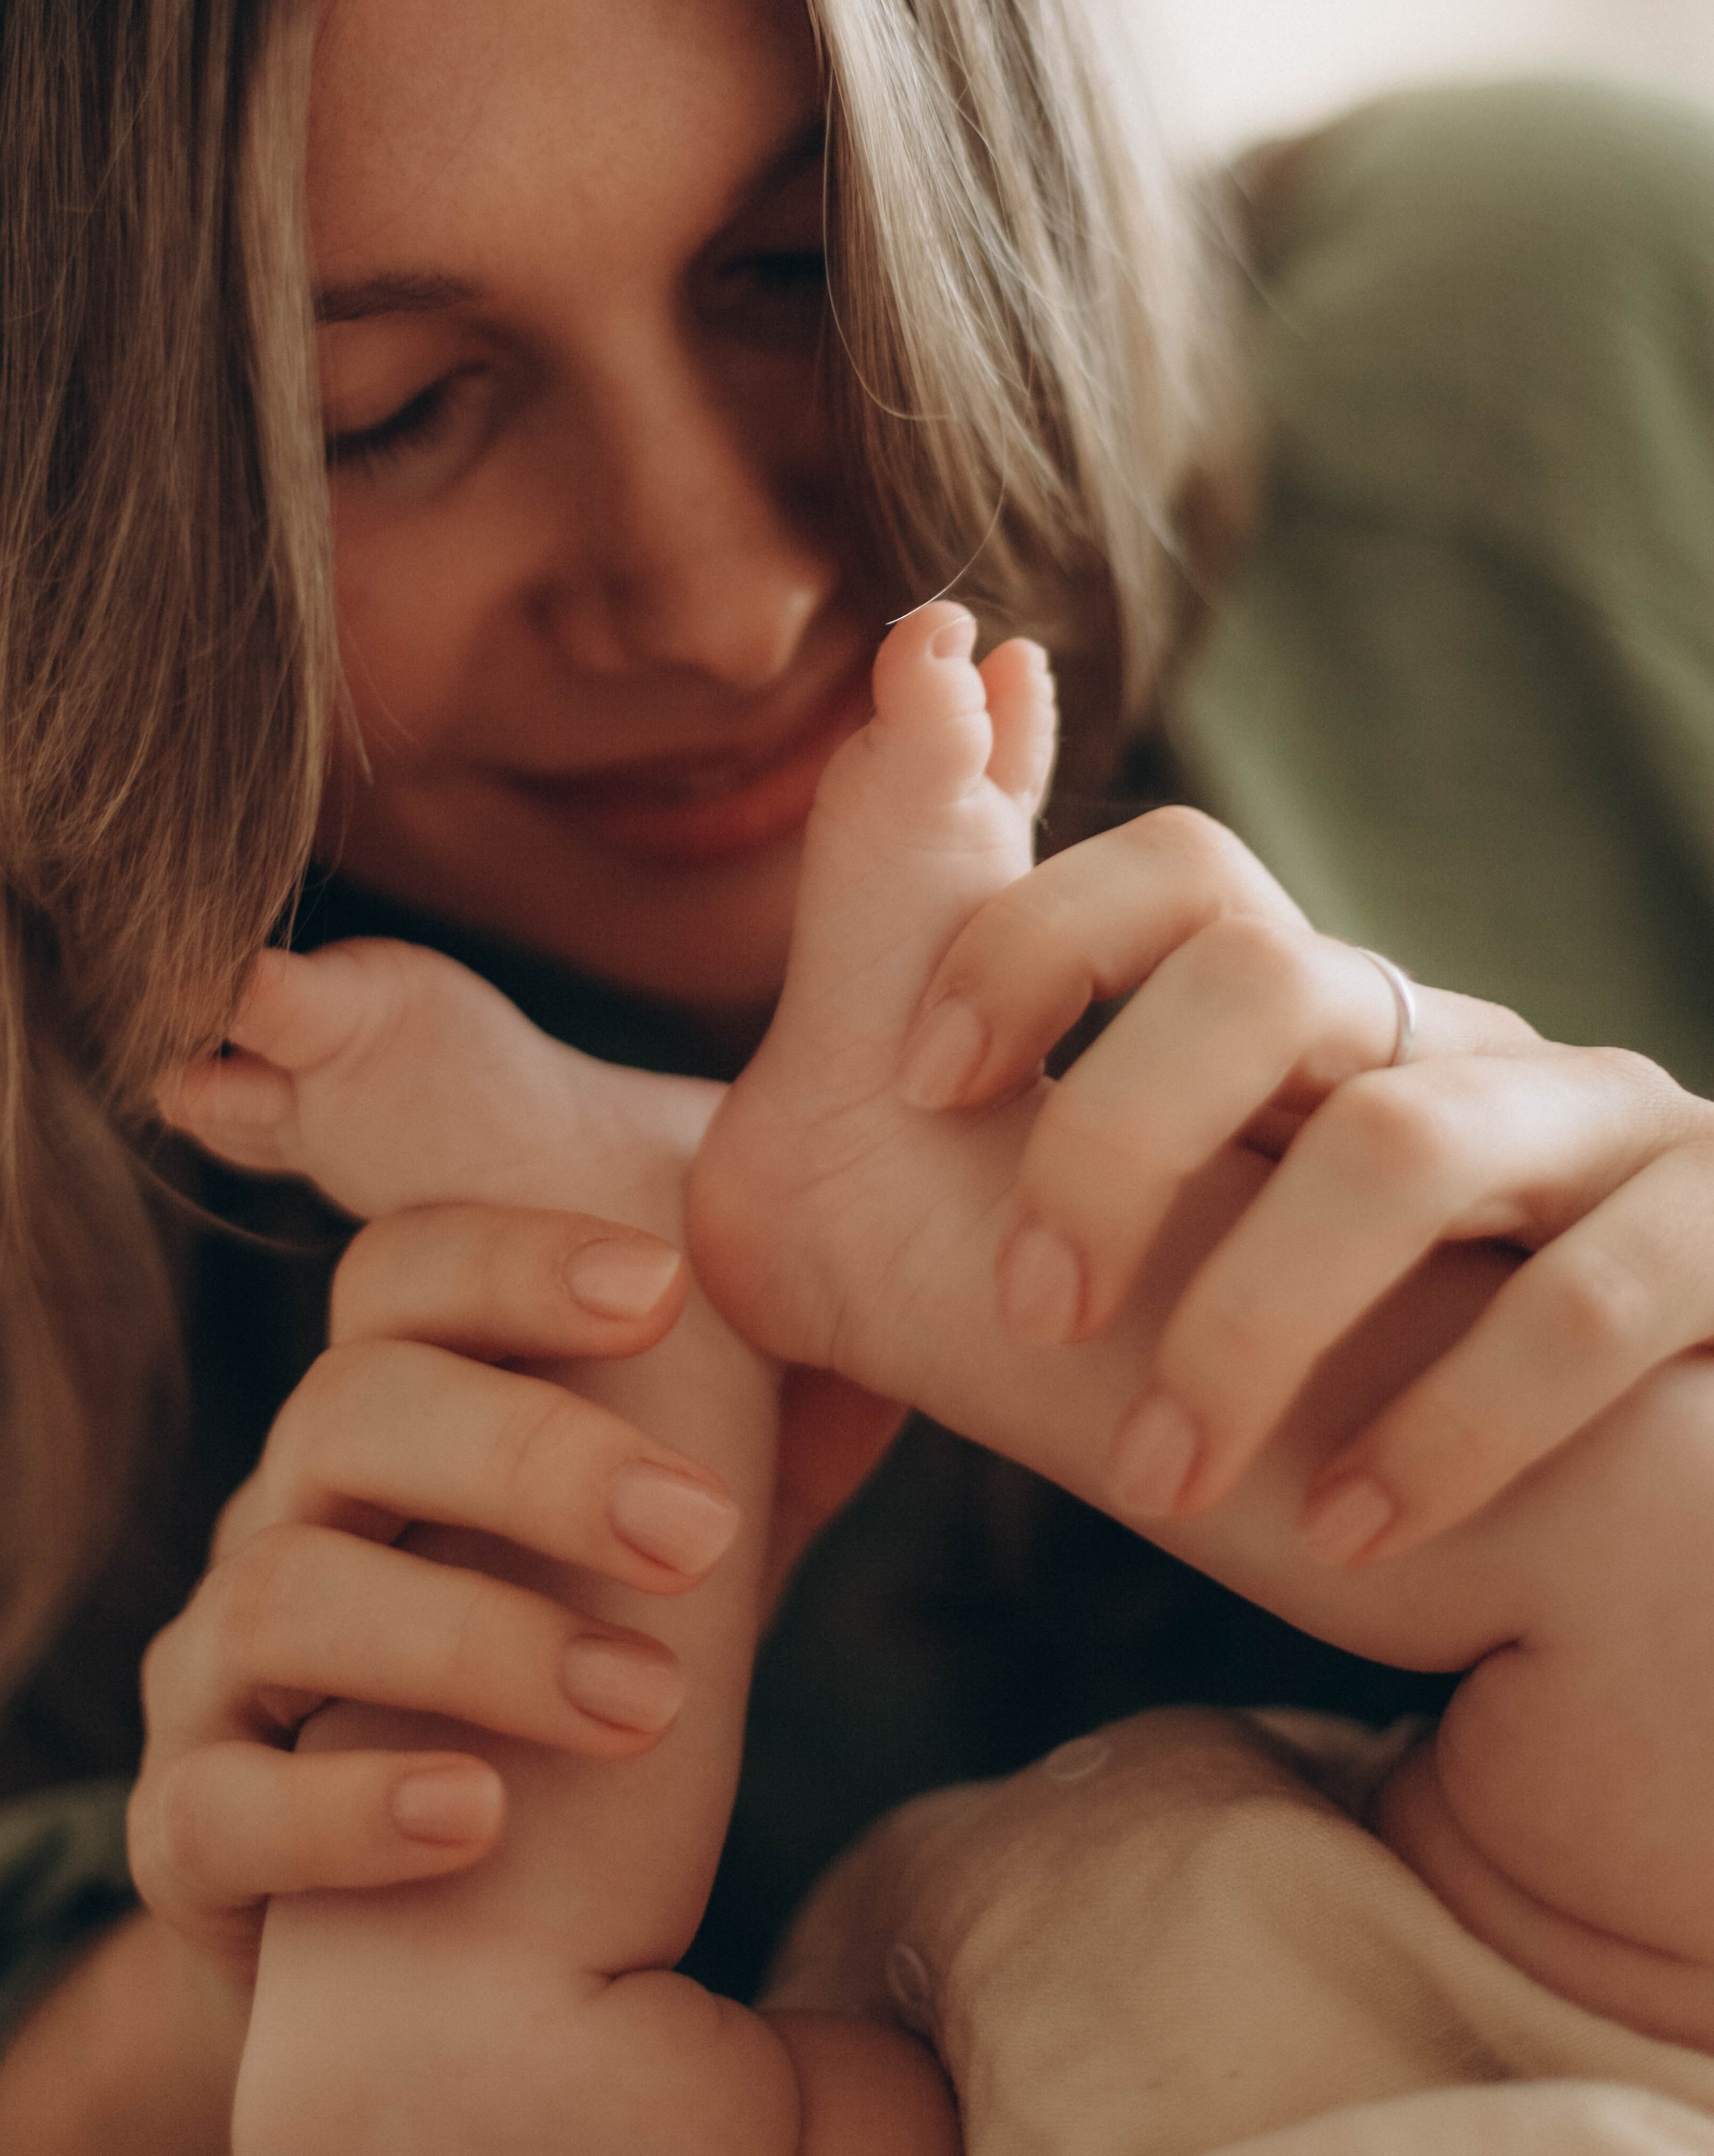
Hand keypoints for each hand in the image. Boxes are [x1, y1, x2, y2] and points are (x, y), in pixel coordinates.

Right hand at [141, 943, 900, 1990]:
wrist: (406, 1937)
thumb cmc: (558, 1668)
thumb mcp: (663, 1536)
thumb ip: (760, 1422)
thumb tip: (899, 1320)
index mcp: (391, 1410)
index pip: (401, 1269)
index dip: (517, 1259)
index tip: (666, 1287)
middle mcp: (281, 1510)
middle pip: (345, 1407)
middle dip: (526, 1451)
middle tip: (700, 1529)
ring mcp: (215, 1670)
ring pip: (281, 1590)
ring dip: (471, 1636)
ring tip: (642, 1707)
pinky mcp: (187, 1836)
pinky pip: (214, 1804)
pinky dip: (345, 1807)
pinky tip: (477, 1819)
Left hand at [895, 803, 1713, 1562]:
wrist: (1602, 1571)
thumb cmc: (1331, 1402)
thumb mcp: (1147, 1264)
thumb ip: (995, 1149)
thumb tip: (840, 1046)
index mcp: (1316, 1028)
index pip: (1177, 871)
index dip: (1032, 938)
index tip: (921, 1074)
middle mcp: (1456, 1043)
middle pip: (1267, 972)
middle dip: (1113, 1134)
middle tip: (1025, 1310)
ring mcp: (1601, 1132)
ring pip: (1404, 1141)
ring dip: (1248, 1322)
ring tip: (1159, 1485)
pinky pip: (1596, 1299)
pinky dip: (1451, 1423)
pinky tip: (1345, 1532)